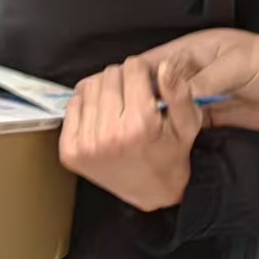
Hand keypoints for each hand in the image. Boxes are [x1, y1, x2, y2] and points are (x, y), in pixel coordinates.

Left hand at [60, 57, 200, 211]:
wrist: (152, 192)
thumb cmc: (170, 156)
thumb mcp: (187, 124)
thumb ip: (179, 92)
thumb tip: (164, 66)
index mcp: (139, 125)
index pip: (132, 68)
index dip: (142, 71)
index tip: (145, 83)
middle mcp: (109, 135)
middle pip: (109, 76)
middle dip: (123, 80)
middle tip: (132, 97)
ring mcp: (86, 144)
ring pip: (89, 87)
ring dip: (104, 91)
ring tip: (118, 107)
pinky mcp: (70, 150)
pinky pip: (72, 105)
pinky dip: (86, 105)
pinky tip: (101, 117)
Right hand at [137, 29, 258, 130]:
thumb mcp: (239, 64)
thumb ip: (206, 79)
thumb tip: (173, 93)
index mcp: (194, 50)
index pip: (154, 61)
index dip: (135, 76)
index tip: (120, 94)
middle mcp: (191, 73)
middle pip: (155, 87)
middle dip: (141, 101)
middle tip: (128, 121)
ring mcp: (199, 96)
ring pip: (167, 107)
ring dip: (156, 119)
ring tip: (140, 133)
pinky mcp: (209, 116)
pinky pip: (184, 124)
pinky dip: (174, 132)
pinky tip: (163, 140)